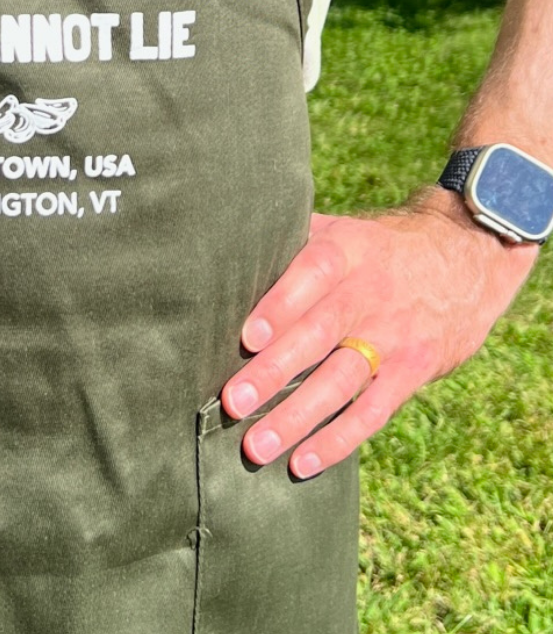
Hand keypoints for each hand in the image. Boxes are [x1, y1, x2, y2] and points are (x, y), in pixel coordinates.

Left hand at [220, 188, 536, 478]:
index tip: (247, 338)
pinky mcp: (414, 369)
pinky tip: (304, 462)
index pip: (311, 274)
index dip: (280, 305)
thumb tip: (224, 256)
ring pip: (341, 381)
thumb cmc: (378, 246)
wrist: (466, 256)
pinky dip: (340, 439)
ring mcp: (394, 335)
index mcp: (345, 251)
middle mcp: (368, 294)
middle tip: (233, 403)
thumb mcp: (343, 229)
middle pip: (318, 334)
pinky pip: (374, 410)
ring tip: (257, 447)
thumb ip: (293, 244)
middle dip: (274, 372)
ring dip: (298, 417)